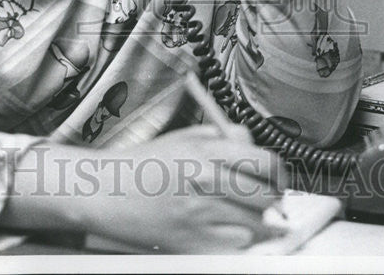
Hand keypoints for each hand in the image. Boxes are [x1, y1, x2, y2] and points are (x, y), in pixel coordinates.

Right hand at [7, 125, 289, 252]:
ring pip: (256, 226)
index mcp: (207, 151)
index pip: (266, 161)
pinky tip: (228, 230)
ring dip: (258, 222)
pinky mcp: (191, 244)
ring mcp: (199, 216)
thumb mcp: (186, 137)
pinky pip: (235, 247)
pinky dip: (238, 241)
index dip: (277, 170)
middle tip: (266, 197)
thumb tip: (255, 145)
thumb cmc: (146, 163)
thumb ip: (224, 137)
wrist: (106, 191)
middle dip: (272, 197)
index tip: (275, 175)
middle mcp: (207, 182)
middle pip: (266, 196)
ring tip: (246, 214)